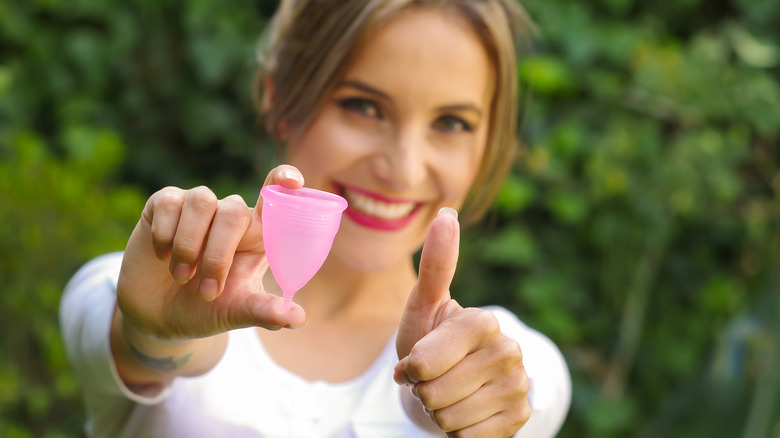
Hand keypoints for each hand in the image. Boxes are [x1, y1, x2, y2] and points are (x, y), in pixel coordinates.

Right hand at [117, 165, 306, 339]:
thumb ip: (266, 312)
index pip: (275, 197)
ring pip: (201, 202)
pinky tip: (163, 257)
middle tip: (209, 292)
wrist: (158, 317)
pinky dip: (165, 234)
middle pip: (234, 211)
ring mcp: (199, 207)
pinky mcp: (165, 204)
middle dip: (219, 254)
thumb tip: (298, 319)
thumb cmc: (207, 309)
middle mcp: (231, 215)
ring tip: (182, 278)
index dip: (283, 181)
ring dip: (189, 246)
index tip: (292, 182)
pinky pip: (169, 204)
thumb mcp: (238, 312)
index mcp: (257, 234)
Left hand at [394, 208, 530, 436]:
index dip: (410, 370)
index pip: (424, 363)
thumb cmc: (430, 341)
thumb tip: (446, 212)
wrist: (453, 382)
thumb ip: (436, 264)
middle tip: (435, 380)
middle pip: (434, 393)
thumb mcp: (423, 306)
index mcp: (484, 322)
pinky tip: (466, 412)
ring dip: (438, 413)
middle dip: (423, 392)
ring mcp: (519, 386)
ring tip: (449, 394)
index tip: (414, 363)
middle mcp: (510, 351)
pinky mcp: (520, 418)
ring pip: (449, 419)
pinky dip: (457, 432)